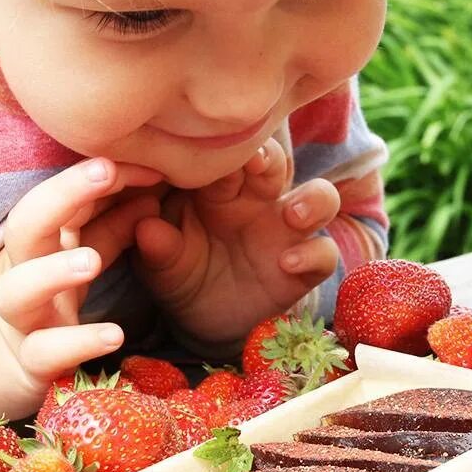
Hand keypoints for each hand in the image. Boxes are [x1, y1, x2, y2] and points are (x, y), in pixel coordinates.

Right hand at [0, 157, 161, 418]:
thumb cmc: (49, 301)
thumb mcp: (82, 257)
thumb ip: (114, 226)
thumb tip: (152, 190)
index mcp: (40, 242)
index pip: (61, 199)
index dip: (97, 177)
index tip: (145, 162)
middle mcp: (23, 273)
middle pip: (25, 226)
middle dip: (61, 194)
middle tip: (106, 171)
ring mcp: (22, 320)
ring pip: (17, 292)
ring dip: (52, 271)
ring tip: (91, 262)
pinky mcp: (30, 365)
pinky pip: (43, 354)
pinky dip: (76, 343)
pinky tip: (114, 335)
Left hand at [133, 138, 340, 347]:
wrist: (201, 322)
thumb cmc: (179, 273)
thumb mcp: (161, 264)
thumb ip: (157, 246)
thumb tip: (147, 227)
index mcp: (220, 188)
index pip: (229, 155)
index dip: (224, 150)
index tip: (211, 150)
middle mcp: (259, 201)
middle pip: (278, 163)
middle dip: (271, 158)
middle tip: (257, 163)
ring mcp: (286, 232)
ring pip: (322, 198)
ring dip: (314, 200)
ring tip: (294, 215)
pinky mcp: (304, 267)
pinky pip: (324, 252)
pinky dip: (313, 254)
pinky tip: (287, 264)